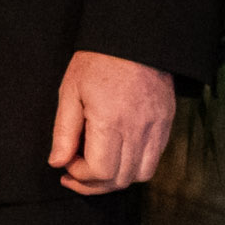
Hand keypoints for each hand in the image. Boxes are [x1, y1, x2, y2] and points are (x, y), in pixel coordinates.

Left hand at [46, 50, 175, 194]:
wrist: (135, 39)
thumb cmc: (98, 62)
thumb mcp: (70, 92)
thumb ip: (63, 132)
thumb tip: (57, 162)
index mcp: (111, 122)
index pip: (100, 172)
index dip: (80, 176)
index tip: (66, 164)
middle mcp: (138, 130)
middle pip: (121, 179)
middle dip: (94, 184)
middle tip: (75, 173)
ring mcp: (157, 128)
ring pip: (142, 174)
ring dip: (117, 179)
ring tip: (97, 168)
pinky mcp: (167, 123)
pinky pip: (155, 158)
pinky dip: (135, 165)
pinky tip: (118, 154)